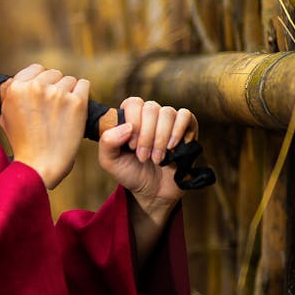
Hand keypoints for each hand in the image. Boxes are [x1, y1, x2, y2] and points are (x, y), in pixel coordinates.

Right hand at [0, 64, 88, 189]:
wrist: (39, 165)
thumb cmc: (22, 143)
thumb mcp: (5, 116)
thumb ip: (12, 95)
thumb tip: (20, 80)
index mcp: (16, 88)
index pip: (36, 69)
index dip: (41, 82)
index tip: (44, 96)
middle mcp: (36, 87)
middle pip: (54, 74)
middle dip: (55, 87)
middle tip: (54, 109)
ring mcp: (57, 94)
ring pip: (69, 80)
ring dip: (69, 93)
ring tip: (63, 114)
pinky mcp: (77, 102)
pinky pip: (84, 85)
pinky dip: (82, 95)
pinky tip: (76, 110)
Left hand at [98, 96, 198, 220]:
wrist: (153, 191)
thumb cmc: (130, 173)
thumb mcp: (110, 161)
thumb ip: (107, 142)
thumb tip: (126, 127)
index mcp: (131, 118)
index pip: (133, 103)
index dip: (133, 122)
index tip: (131, 146)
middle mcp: (150, 115)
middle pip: (150, 108)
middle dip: (146, 135)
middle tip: (143, 157)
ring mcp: (169, 121)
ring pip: (167, 112)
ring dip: (161, 138)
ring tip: (157, 159)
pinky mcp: (187, 128)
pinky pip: (186, 115)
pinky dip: (178, 131)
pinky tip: (172, 147)